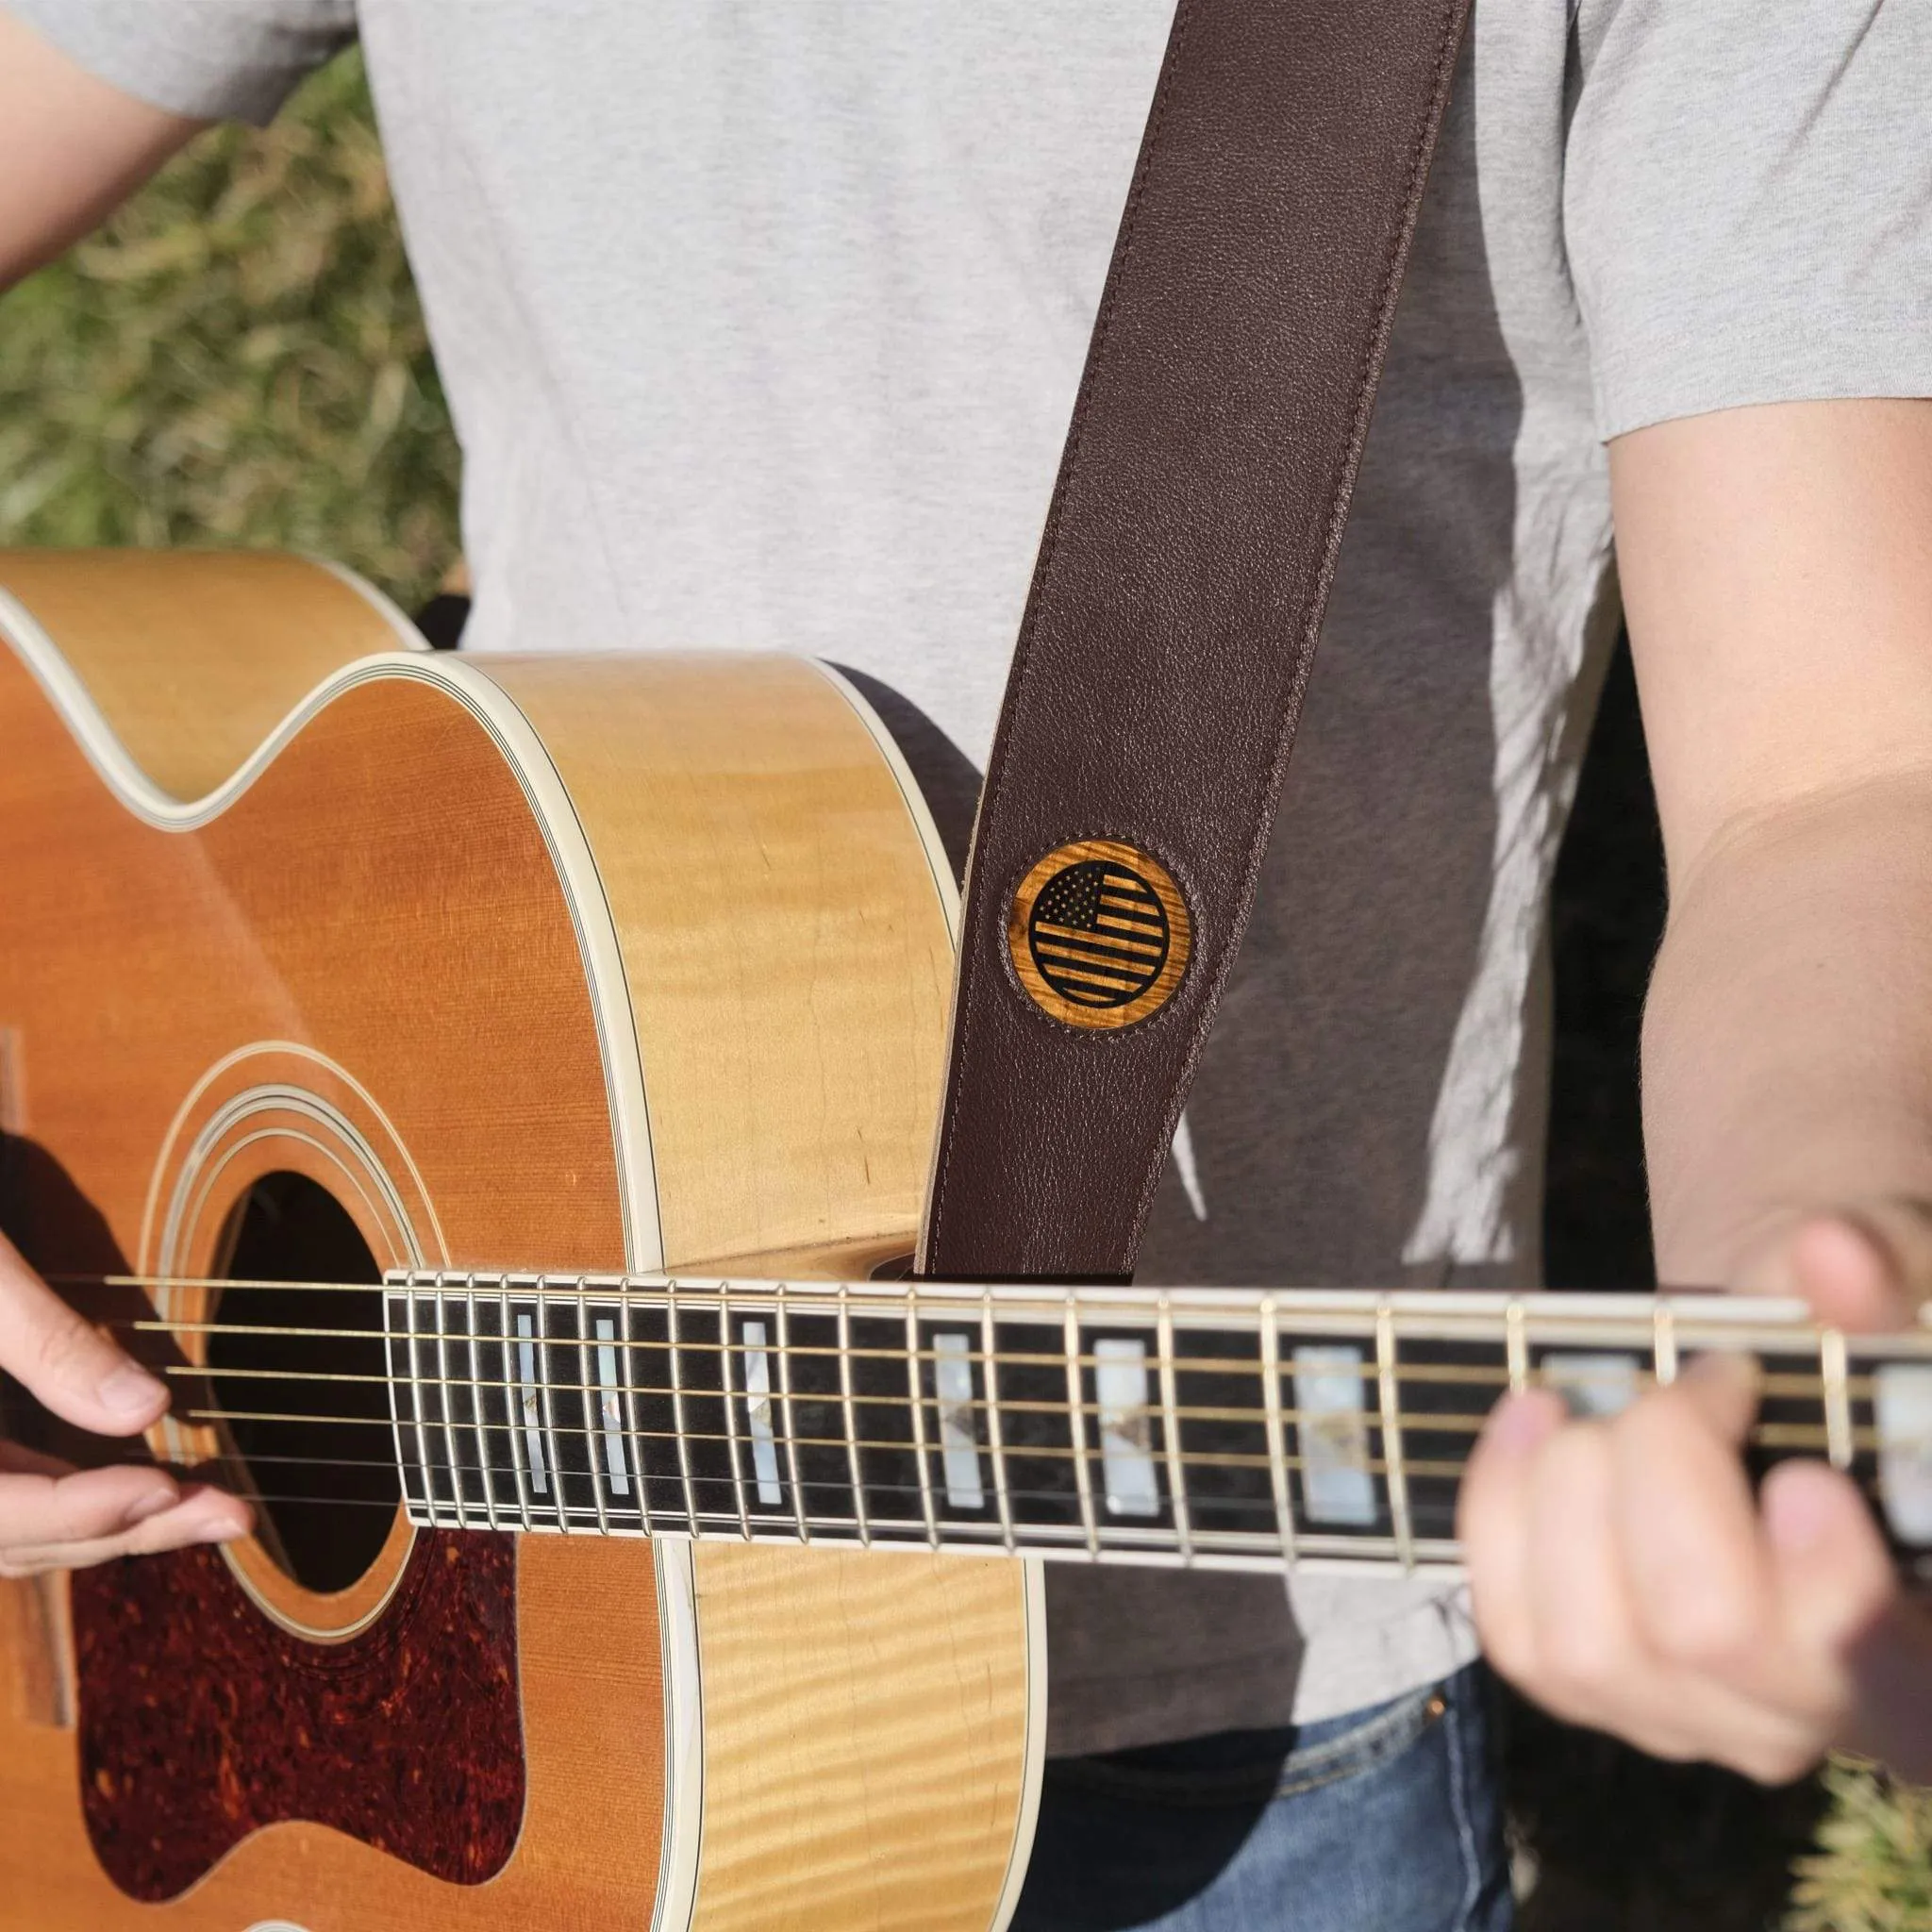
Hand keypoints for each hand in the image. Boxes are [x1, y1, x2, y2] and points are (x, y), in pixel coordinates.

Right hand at [0, 1232, 248, 1577]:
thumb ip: (49, 1342)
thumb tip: (149, 1408)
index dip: (81, 1510)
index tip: (169, 1486)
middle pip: (12, 1535)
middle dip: (124, 1526)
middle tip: (234, 1516)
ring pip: (12, 1530)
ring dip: (109, 1525)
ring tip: (212, 1511)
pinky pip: (8, 1497)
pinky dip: (76, 1502)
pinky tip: (149, 1488)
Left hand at [1460, 1209, 1931, 1783]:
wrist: (1771, 1413)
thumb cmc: (1853, 1370)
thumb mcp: (1893, 1310)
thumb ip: (1881, 1285)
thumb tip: (1828, 1254)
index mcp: (1917, 1652)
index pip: (1862, 1658)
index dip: (1828, 1580)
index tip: (1804, 1472)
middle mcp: (1802, 1718)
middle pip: (1702, 1630)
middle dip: (1668, 1465)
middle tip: (1700, 1384)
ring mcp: (1679, 1719)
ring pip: (1586, 1640)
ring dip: (1572, 1486)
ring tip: (1604, 1402)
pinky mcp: (1580, 1685)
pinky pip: (1511, 1625)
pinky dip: (1500, 1505)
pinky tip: (1532, 1418)